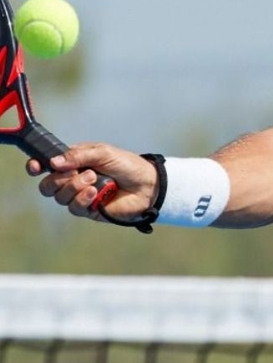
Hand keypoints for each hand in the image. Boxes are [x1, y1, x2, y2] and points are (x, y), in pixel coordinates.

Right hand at [27, 143, 158, 221]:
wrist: (147, 184)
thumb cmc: (128, 165)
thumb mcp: (103, 153)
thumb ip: (78, 155)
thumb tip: (53, 162)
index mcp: (75, 162)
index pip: (48, 165)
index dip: (37, 166)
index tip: (36, 167)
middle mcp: (74, 179)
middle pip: (47, 185)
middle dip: (57, 179)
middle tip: (77, 172)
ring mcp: (80, 195)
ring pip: (59, 197)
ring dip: (74, 187)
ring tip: (93, 179)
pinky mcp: (89, 210)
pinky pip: (74, 208)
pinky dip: (82, 199)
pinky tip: (95, 193)